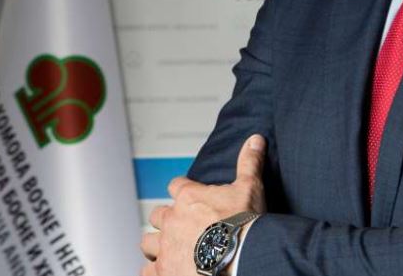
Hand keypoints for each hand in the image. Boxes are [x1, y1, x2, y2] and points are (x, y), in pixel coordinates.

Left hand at [140, 134, 266, 274]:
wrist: (240, 257)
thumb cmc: (244, 223)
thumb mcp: (250, 187)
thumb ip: (249, 163)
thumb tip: (255, 140)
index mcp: (189, 198)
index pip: (176, 185)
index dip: (182, 189)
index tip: (188, 193)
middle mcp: (173, 220)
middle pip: (157, 214)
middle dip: (166, 219)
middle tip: (179, 224)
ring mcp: (166, 247)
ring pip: (147, 243)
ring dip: (155, 245)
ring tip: (167, 248)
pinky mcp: (164, 271)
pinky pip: (148, 271)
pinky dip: (154, 270)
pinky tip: (164, 270)